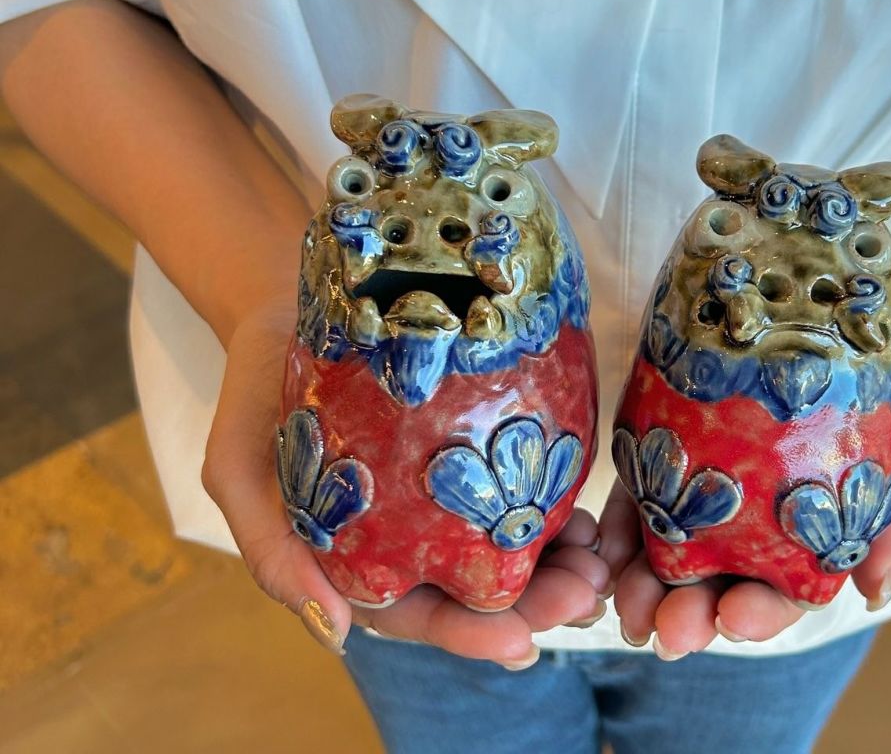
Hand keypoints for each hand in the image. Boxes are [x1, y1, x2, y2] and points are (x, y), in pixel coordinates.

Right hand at [201, 290, 607, 666]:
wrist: (285, 300)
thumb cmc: (256, 389)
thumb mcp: (238, 469)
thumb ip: (273, 552)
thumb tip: (336, 635)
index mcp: (358, 557)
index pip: (419, 615)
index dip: (470, 635)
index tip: (521, 645)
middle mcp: (410, 533)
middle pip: (479, 586)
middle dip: (535, 601)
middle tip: (581, 594)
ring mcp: (445, 488)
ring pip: (510, 540)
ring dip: (558, 558)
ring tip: (597, 556)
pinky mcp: (474, 438)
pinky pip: (520, 479)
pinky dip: (553, 497)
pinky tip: (582, 500)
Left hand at [598, 262, 890, 656]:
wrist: (858, 307)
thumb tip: (874, 593)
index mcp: (810, 542)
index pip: (783, 594)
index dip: (759, 615)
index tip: (734, 618)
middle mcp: (754, 524)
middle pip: (716, 582)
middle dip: (686, 614)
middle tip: (663, 630)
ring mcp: (711, 484)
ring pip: (671, 547)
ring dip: (642, 583)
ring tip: (621, 602)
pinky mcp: (675, 441)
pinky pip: (642, 489)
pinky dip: (620, 525)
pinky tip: (602, 546)